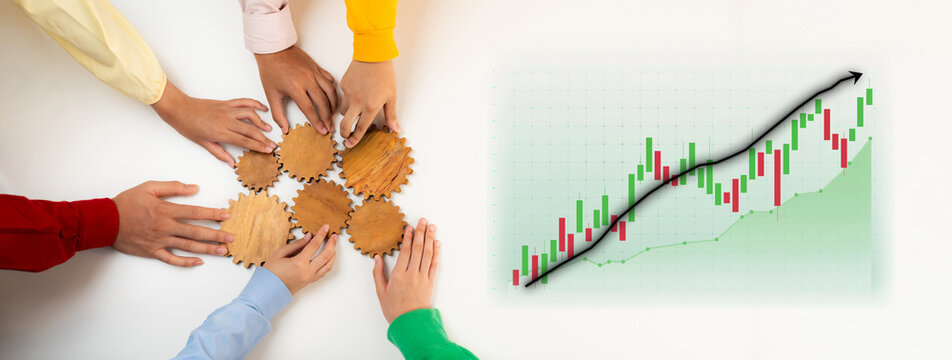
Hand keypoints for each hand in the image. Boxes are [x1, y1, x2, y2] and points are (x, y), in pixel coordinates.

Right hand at [111, 181, 232, 266]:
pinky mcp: (153, 252)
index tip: (226, 215)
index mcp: (166, 210)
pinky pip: (172, 259)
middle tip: (232, 238)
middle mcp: (166, 227)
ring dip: (207, 249)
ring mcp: (160, 241)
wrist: (105, 221)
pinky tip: (199, 262)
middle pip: (196, 232)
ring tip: (223, 251)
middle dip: (216, 235)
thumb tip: (194, 188)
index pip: (195, 212)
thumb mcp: (148, 188)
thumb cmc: (126, 203)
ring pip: (188, 246)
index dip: (212, 214)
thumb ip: (172, 187)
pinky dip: (186, 262)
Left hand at [151, 80, 275, 166]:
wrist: (179, 108)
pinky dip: (255, 104)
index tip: (268, 150)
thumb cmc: (188, 126)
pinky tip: (262, 109)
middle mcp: (226, 120)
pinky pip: (244, 102)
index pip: (244, 141)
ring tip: (268, 129)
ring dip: (261, 122)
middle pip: (251, 130)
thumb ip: (219, 153)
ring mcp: (227, 110)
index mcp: (220, 132)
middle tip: (273, 144)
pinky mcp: (226, 103)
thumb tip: (232, 163)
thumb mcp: (203, 143)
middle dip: (264, 138)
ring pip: (250, 114)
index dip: (258, 146)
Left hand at [254, 46, 338, 134]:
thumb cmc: (271, 70)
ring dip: (334, 104)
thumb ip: (278, 114)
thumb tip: (284, 128)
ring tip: (334, 114)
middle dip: (328, 117)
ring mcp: (314, 73)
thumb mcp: (271, 94)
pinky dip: (333, 89)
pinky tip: (332, 96)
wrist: (273, 49)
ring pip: (330, 91)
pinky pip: (329, 79)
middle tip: (330, 127)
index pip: (309, 109)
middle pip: (323, 102)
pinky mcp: (316, 67)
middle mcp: (307, 80)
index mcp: (295, 88)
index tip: (322, 131)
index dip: (317, 122)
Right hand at [264, 224, 337, 294]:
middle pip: (326, 255)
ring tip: (333, 246)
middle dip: (332, 244)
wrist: (267, 291)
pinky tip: (328, 258)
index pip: (314, 245)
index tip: (326, 227)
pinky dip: (328, 264)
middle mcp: (307, 271)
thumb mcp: (279, 254)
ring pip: (328, 265)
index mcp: (299, 263)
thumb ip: (296, 245)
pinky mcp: (309, 282)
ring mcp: (310, 278)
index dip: (321, 234)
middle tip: (334, 236)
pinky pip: (323, 272)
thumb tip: (308, 237)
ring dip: (333, 254)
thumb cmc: (270, 273)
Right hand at [340, 60, 399, 147]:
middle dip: (344, 133)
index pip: (360, 128)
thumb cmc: (384, 74)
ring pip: (343, 110)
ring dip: (347, 114)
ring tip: (355, 110)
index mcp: (370, 107)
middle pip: (345, 124)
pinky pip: (343, 96)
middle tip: (346, 136)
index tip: (350, 145)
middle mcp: (357, 102)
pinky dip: (348, 99)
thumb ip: (391, 115)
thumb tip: (396, 129)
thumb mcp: (391, 96)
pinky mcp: (343, 85)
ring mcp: (348, 93)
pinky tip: (356, 93)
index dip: (355, 139)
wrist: (373, 54)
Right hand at [372, 218, 439, 322]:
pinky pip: (434, 264)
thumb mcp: (380, 292)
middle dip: (420, 233)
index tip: (409, 227)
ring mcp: (422, 278)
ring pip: (427, 254)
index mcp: (398, 275)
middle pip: (417, 249)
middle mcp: (411, 274)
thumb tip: (377, 258)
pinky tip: (437, 243)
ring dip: (429, 238)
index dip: (408, 237)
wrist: (409, 323)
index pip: (404, 251)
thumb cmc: (394, 309)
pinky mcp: (430, 282)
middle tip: (422, 220)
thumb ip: (378, 274)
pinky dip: (436, 253)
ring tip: (431, 227)